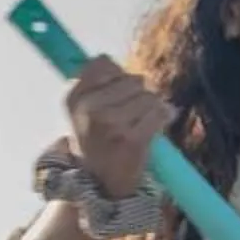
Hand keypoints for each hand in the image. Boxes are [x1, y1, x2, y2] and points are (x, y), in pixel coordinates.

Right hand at [63, 55, 176, 198]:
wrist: (100, 179)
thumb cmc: (96, 138)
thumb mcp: (82, 108)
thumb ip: (94, 81)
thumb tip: (111, 60)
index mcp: (75, 97)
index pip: (103, 63)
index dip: (118, 74)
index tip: (118, 89)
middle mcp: (90, 108)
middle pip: (132, 79)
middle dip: (139, 91)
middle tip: (134, 110)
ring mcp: (111, 124)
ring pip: (149, 96)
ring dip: (153, 105)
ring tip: (144, 119)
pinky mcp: (133, 139)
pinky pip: (160, 113)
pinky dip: (164, 116)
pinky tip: (157, 123)